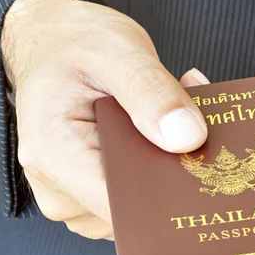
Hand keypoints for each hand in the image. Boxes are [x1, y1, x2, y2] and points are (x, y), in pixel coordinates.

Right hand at [1, 0, 209, 239]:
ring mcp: (72, 199)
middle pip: (135, 210)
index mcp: (54, 154)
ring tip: (171, 116)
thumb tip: (188, 137)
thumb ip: (151, 91)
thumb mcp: (116, 50)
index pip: (123, 205)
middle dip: (173, 173)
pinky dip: (152, 169)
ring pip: (138, 207)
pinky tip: (158, 131)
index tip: (206, 168)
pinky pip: (131, 198)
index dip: (170, 195)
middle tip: (197, 125)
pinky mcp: (87, 197)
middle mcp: (59, 190)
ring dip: (165, 167)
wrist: (48, 45)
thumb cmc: (72, 43)